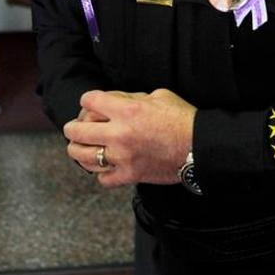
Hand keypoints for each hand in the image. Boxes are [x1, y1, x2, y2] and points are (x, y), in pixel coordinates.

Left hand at [64, 89, 193, 187]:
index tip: (91, 103)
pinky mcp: (129, 175)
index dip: (88, 100)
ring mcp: (122, 157)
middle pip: (76, 130)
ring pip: (81, 156)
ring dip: (79, 149)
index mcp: (128, 110)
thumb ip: (132, 98)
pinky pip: (102, 178)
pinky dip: (102, 172)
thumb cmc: (184, 119)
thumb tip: (115, 102)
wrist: (201, 146)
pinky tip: (108, 164)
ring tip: (84, 147)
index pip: (89, 101)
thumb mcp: (160, 96)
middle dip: (73, 127)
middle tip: (76, 128)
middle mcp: (120, 133)